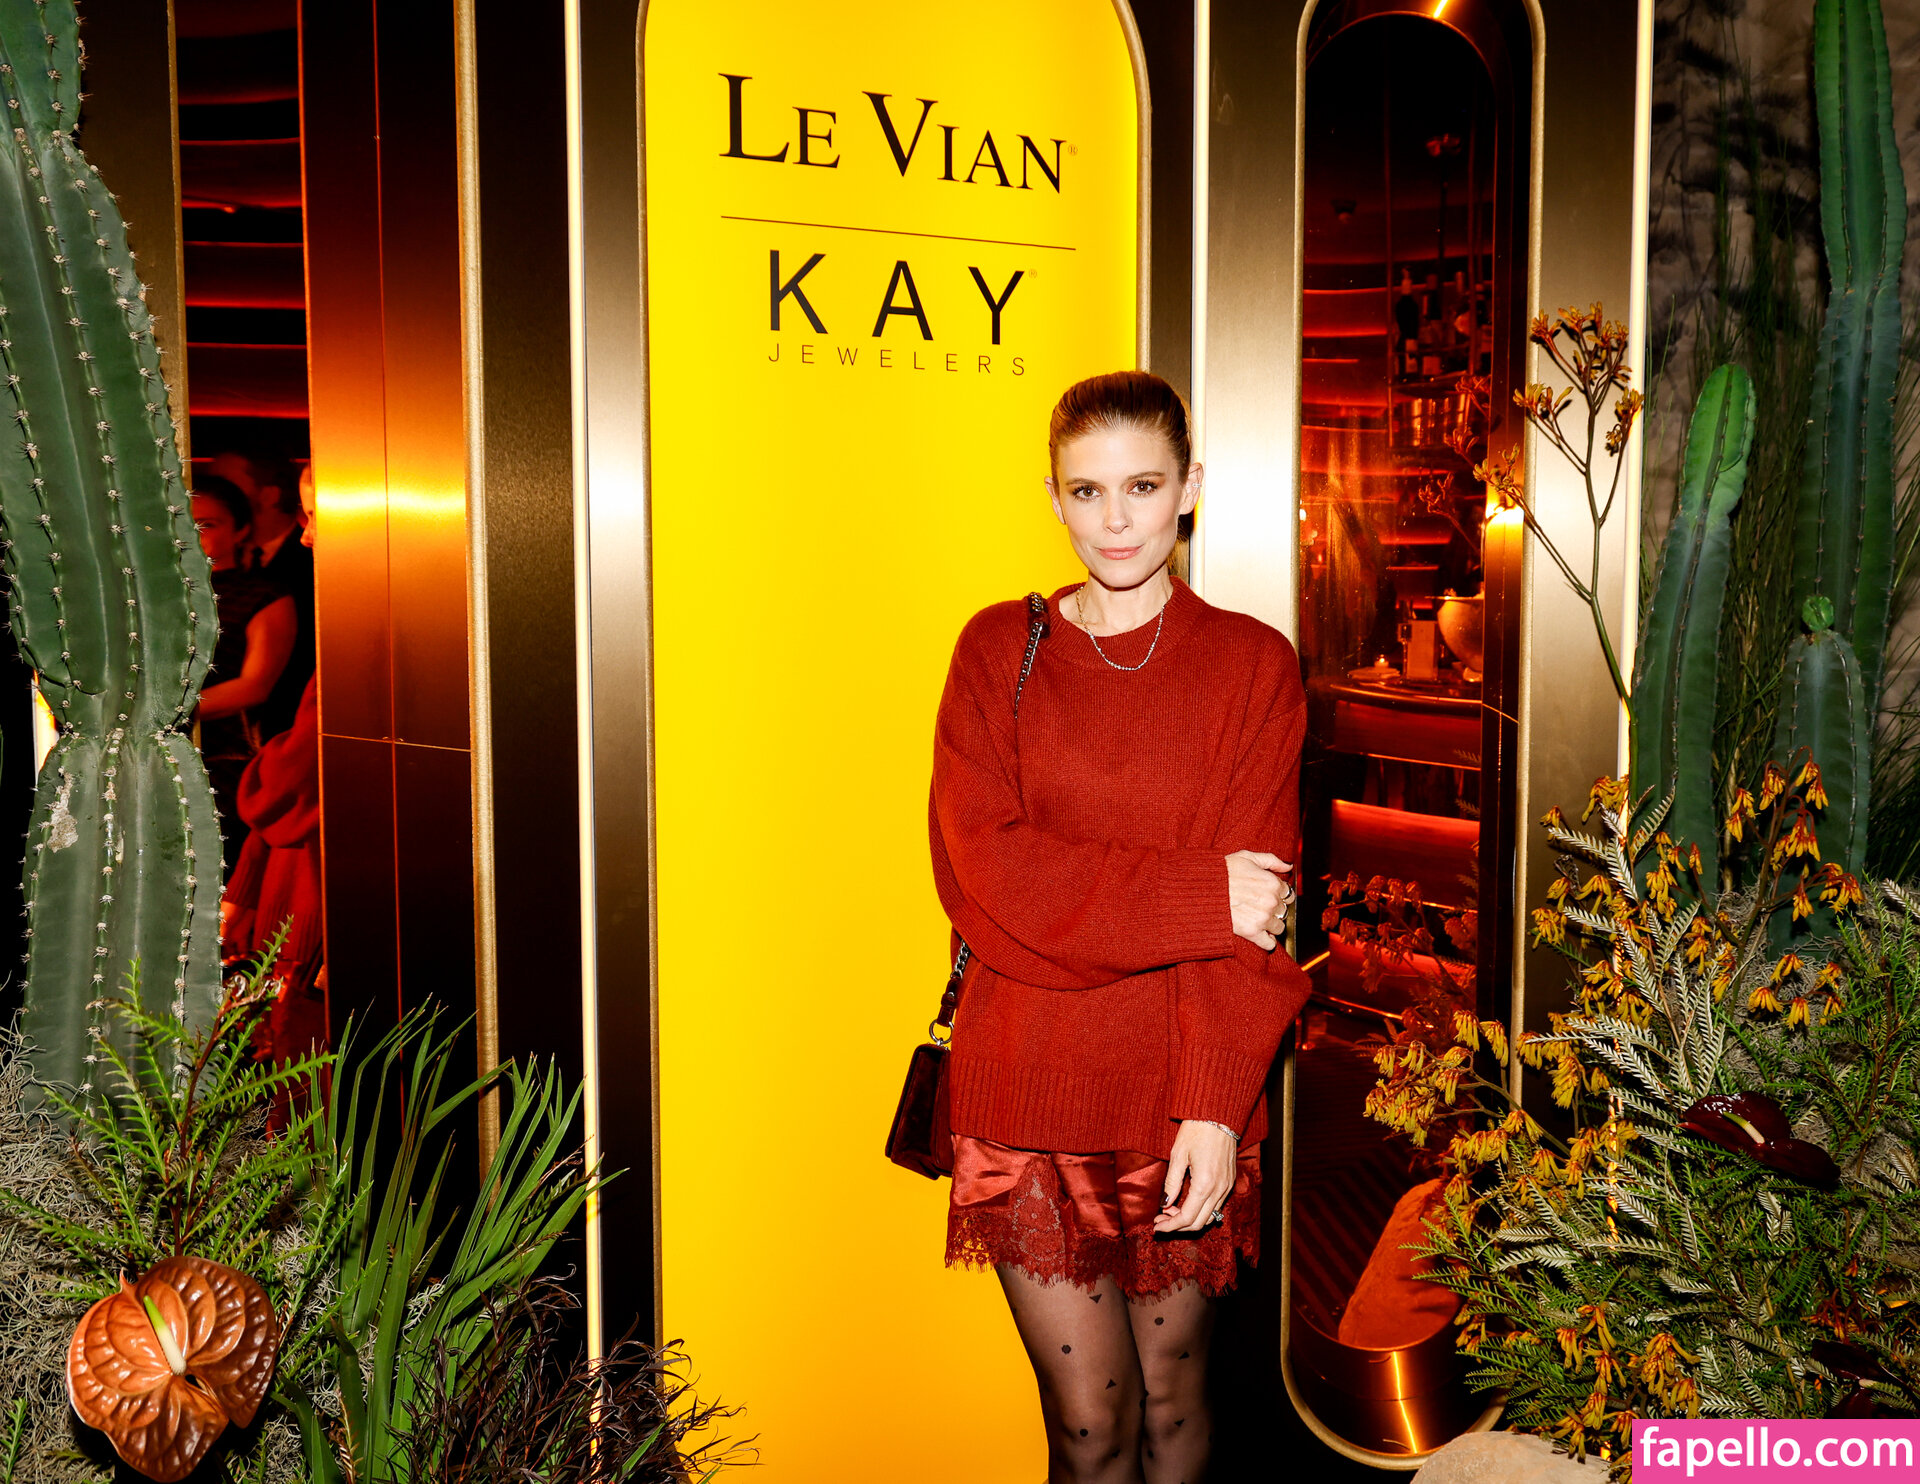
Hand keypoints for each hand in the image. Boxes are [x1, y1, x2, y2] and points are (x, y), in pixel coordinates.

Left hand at [1154, 1119, 1238, 1233]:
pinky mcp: (1230, 1182)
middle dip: (1178, 1227)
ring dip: (1190, 1220)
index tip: (1156, 1226)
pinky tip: (1186, 1203)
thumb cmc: (1196, 1131)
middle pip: (1199, 1223)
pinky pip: (1216, 1206)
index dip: (1170, 1226)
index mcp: (1204, 1185)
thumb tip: (1164, 1204)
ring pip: (1209, 1217)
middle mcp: (1219, 1190)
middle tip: (1160, 1220)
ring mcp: (1227, 1187)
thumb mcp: (1178, 1155)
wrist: (1219, 1115)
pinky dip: (1201, 1211)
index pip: (1186, 1218)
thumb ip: (1172, 1182)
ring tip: (1170, 1212)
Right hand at [1227, 849, 1294, 950]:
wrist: (1201, 888)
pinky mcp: (1252, 932)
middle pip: (1283, 911)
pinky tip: (1261, 936)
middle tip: (1259, 906)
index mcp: (1272, 883)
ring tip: (1257, 919)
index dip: (1278, 895)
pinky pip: (1269, 943)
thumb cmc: (1221, 872)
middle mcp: (1271, 901)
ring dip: (1270, 925)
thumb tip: (1287, 866)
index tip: (1269, 896)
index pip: (1287, 894)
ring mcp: (1263, 918)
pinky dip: (1267, 942)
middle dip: (1274, 909)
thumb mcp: (1246, 857)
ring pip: (1278, 927)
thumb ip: (1271, 860)